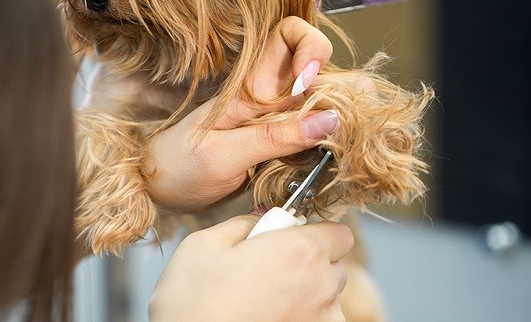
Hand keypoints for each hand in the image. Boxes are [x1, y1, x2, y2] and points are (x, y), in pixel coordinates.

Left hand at [144, 16, 337, 210]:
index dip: (309, 46)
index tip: (308, 81)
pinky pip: (314, 130)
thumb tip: (328, 120)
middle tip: (338, 121)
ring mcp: (276, 118)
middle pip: (319, 67)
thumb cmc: (179, 167)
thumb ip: (274, 138)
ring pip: (323, 100)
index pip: (289, 34)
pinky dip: (328, 140)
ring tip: (338, 143)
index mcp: (249, 87)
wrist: (158, 189)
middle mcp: (268, 95)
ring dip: (339, 116)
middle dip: (339, 86)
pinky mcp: (280, 141)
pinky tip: (328, 158)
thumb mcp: (223, 156)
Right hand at [149, 215, 353, 321]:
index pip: (339, 233)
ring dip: (305, 293)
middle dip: (307, 262)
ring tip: (262, 299)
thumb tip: (259, 219)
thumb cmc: (191, 302)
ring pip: (326, 298)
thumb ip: (241, 224)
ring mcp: (320, 320)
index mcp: (300, 251)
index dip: (312, 232)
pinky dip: (300, 317)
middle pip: (334, 265)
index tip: (285, 237)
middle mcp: (320, 286)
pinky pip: (317, 321)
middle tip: (265, 267)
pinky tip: (267, 317)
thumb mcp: (203, 245)